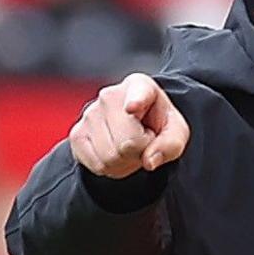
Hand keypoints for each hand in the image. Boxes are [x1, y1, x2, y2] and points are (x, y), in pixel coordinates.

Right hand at [69, 73, 189, 178]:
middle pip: (127, 143)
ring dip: (125, 162)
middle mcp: (110, 95)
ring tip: (130, 147)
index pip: (138, 94)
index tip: (132, 108)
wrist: (137, 126)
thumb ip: (170, 144)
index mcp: (140, 86)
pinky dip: (111, 168)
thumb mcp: (176, 132)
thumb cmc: (158, 124)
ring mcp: (90, 114)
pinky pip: (97, 165)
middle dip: (140, 152)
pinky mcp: (77, 134)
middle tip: (144, 142)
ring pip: (110, 158)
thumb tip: (149, 161)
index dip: (136, 102)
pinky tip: (116, 153)